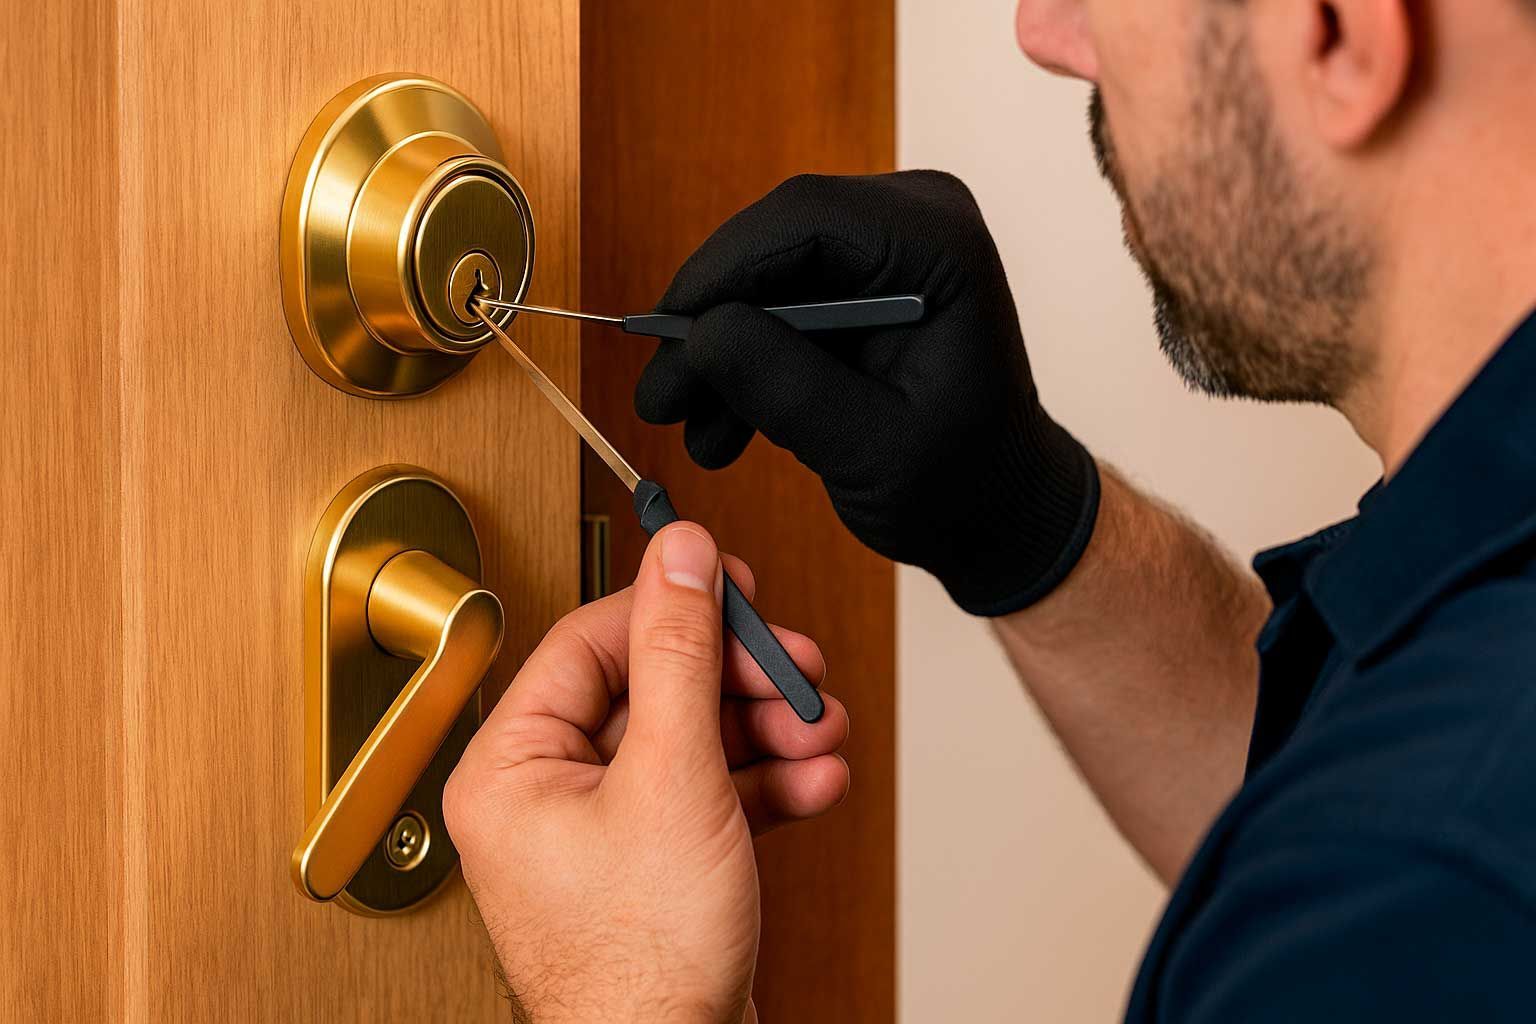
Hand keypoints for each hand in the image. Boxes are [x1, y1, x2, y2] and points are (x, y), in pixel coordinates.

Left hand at [443, 523, 850, 1022]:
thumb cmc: (639, 963)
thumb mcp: (671, 776)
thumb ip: (679, 654)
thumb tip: (679, 557)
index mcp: (512, 766)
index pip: (591, 641)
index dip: (671, 606)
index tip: (732, 583)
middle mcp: (546, 795)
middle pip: (651, 688)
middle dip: (739, 680)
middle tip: (795, 669)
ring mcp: (602, 832)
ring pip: (689, 740)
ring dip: (765, 729)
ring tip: (820, 731)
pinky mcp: (653, 865)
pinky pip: (707, 795)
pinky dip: (762, 784)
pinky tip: (812, 781)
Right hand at [635, 170, 1099, 614]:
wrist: (996, 510)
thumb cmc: (961, 484)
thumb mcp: (871, 450)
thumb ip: (789, 388)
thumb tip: (701, 333)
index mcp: (940, 246)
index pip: (807, 219)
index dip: (721, 271)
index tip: (665, 334)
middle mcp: (913, 224)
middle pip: (773, 243)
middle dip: (709, 321)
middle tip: (659, 396)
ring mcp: (884, 251)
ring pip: (764, 279)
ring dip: (718, 353)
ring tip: (685, 428)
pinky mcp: (856, 286)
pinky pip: (777, 306)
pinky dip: (744, 363)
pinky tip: (718, 429)